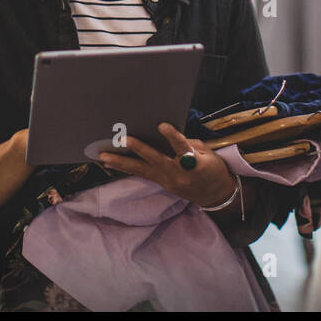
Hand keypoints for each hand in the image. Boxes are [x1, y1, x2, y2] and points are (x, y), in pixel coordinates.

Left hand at [98, 123, 235, 207]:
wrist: (216, 195)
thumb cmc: (214, 169)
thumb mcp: (208, 153)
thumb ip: (189, 144)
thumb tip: (170, 135)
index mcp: (195, 165)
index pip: (182, 148)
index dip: (172, 137)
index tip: (162, 125)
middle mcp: (179, 175)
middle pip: (156, 161)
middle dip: (138, 150)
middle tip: (122, 141)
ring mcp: (168, 182)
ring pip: (143, 170)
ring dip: (122, 163)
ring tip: (104, 157)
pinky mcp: (162, 184)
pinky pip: (143, 174)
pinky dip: (127, 168)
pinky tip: (113, 163)